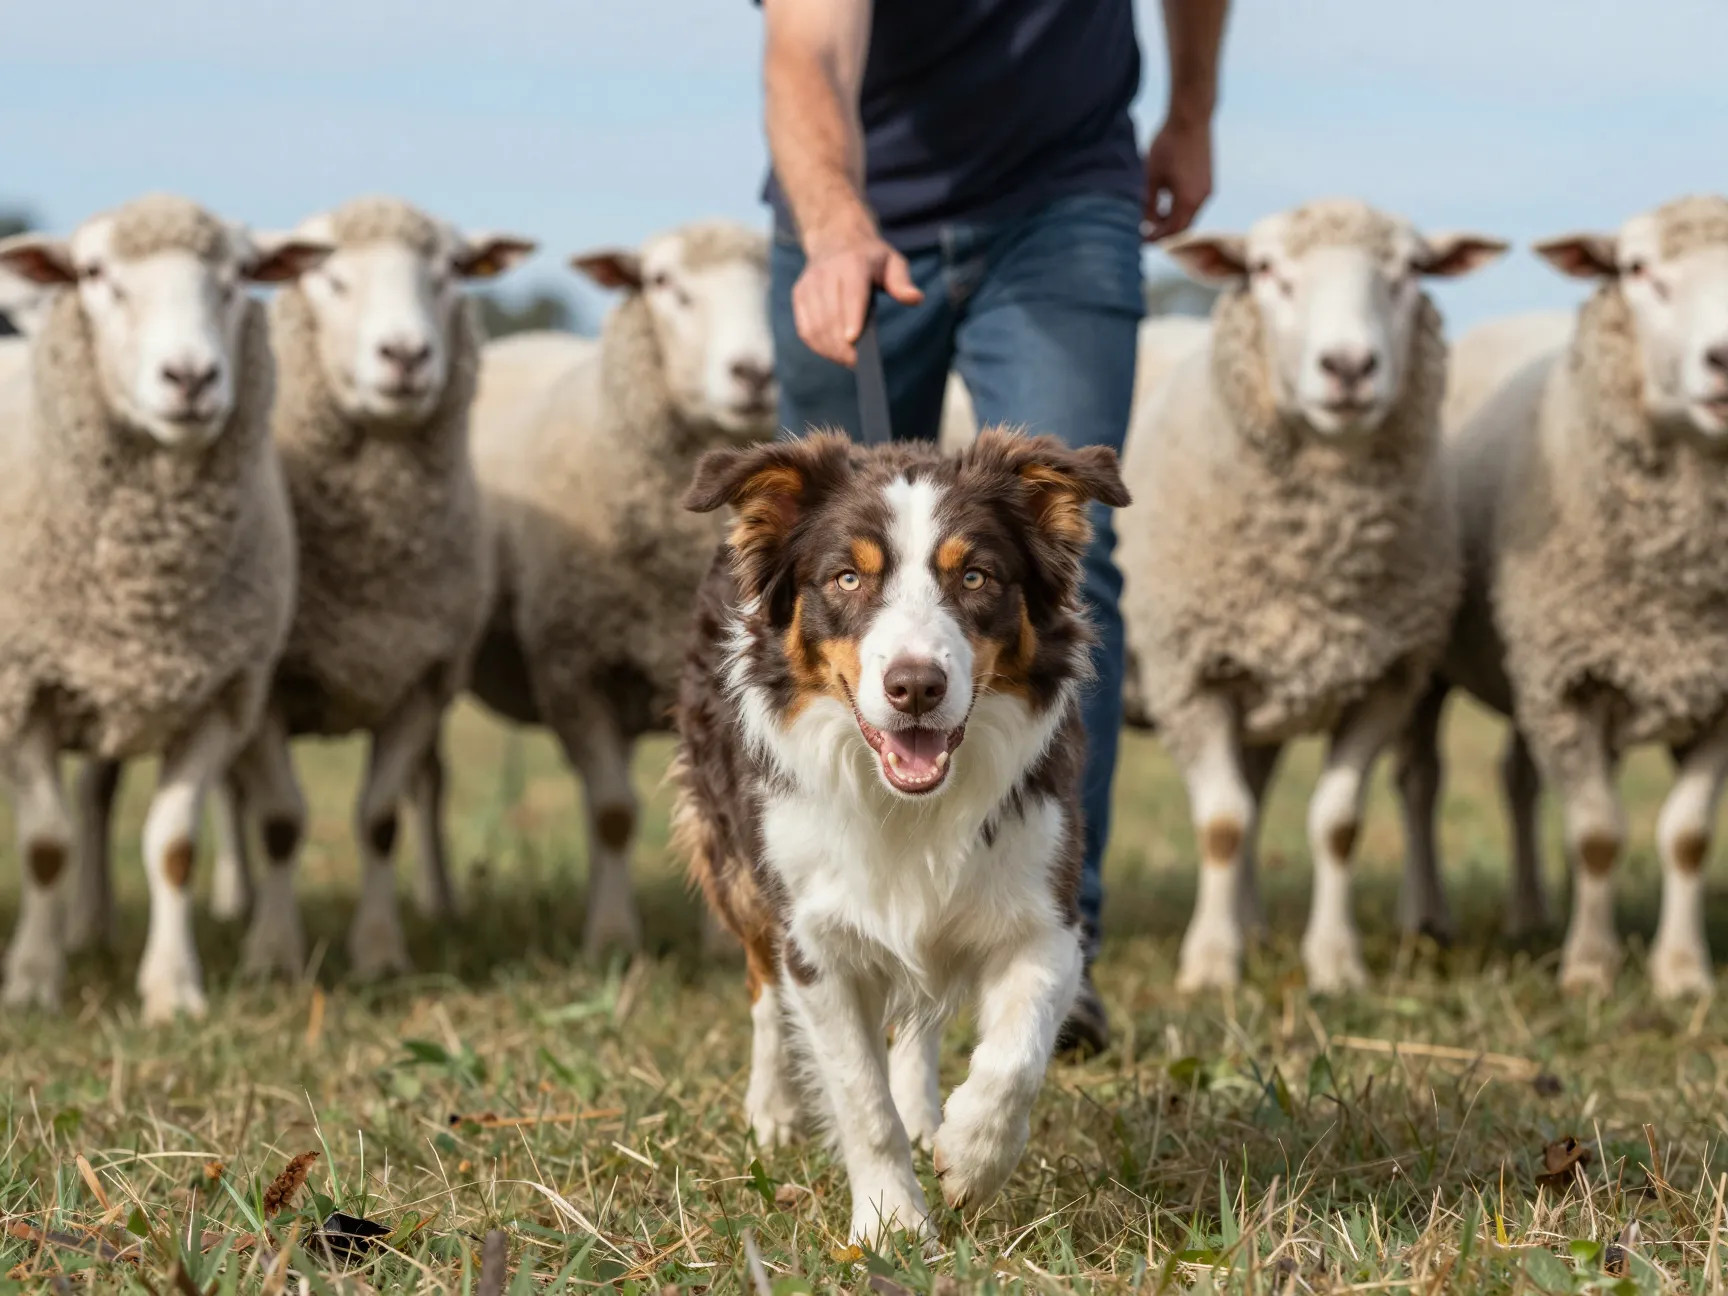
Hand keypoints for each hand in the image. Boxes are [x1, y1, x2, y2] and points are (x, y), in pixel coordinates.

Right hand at [792, 221, 922, 365]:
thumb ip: (902, 282)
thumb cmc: (870, 258)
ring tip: (845, 360)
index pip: (851, 293)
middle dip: (841, 343)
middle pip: (831, 314)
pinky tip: (831, 352)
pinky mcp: (799, 295)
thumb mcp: (892, 262)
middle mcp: (827, 272)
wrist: (836, 239)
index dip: (851, 317)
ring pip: (815, 324)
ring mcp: (809, 284)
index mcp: (853, 263)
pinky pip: (804, 327)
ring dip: (829, 348)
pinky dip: (817, 345)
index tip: (854, 340)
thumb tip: (915, 298)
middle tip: (856, 362)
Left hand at [1142, 115, 1213, 241]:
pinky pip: (1194, 203)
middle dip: (1164, 232)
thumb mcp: (1151, 176)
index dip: (1155, 238)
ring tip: (1153, 218)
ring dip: (1172, 219)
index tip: (1140, 240)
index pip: (1171, 231)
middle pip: (1182, 226)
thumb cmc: (1168, 145)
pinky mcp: (1208, 180)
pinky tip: (1166, 201)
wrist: (1191, 118)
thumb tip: (1144, 223)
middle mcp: (1202, 199)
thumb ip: (1148, 202)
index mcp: (1187, 201)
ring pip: (1189, 215)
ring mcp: (1208, 189)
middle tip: (1146, 233)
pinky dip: (1180, 208)